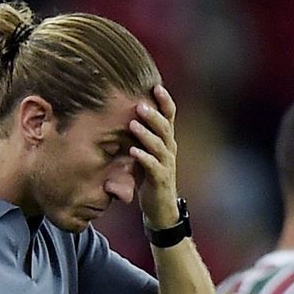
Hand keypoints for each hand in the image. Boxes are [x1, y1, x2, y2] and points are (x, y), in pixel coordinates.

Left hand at [130, 84, 179, 228]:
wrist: (159, 207)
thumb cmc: (149, 176)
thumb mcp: (145, 151)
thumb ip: (139, 135)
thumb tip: (124, 113)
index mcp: (166, 140)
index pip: (170, 116)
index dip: (165, 101)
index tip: (156, 85)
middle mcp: (170, 149)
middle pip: (165, 127)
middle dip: (153, 114)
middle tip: (140, 104)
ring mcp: (166, 164)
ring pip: (159, 145)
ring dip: (146, 134)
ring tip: (133, 124)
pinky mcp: (160, 180)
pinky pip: (153, 167)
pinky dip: (143, 158)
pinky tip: (132, 151)